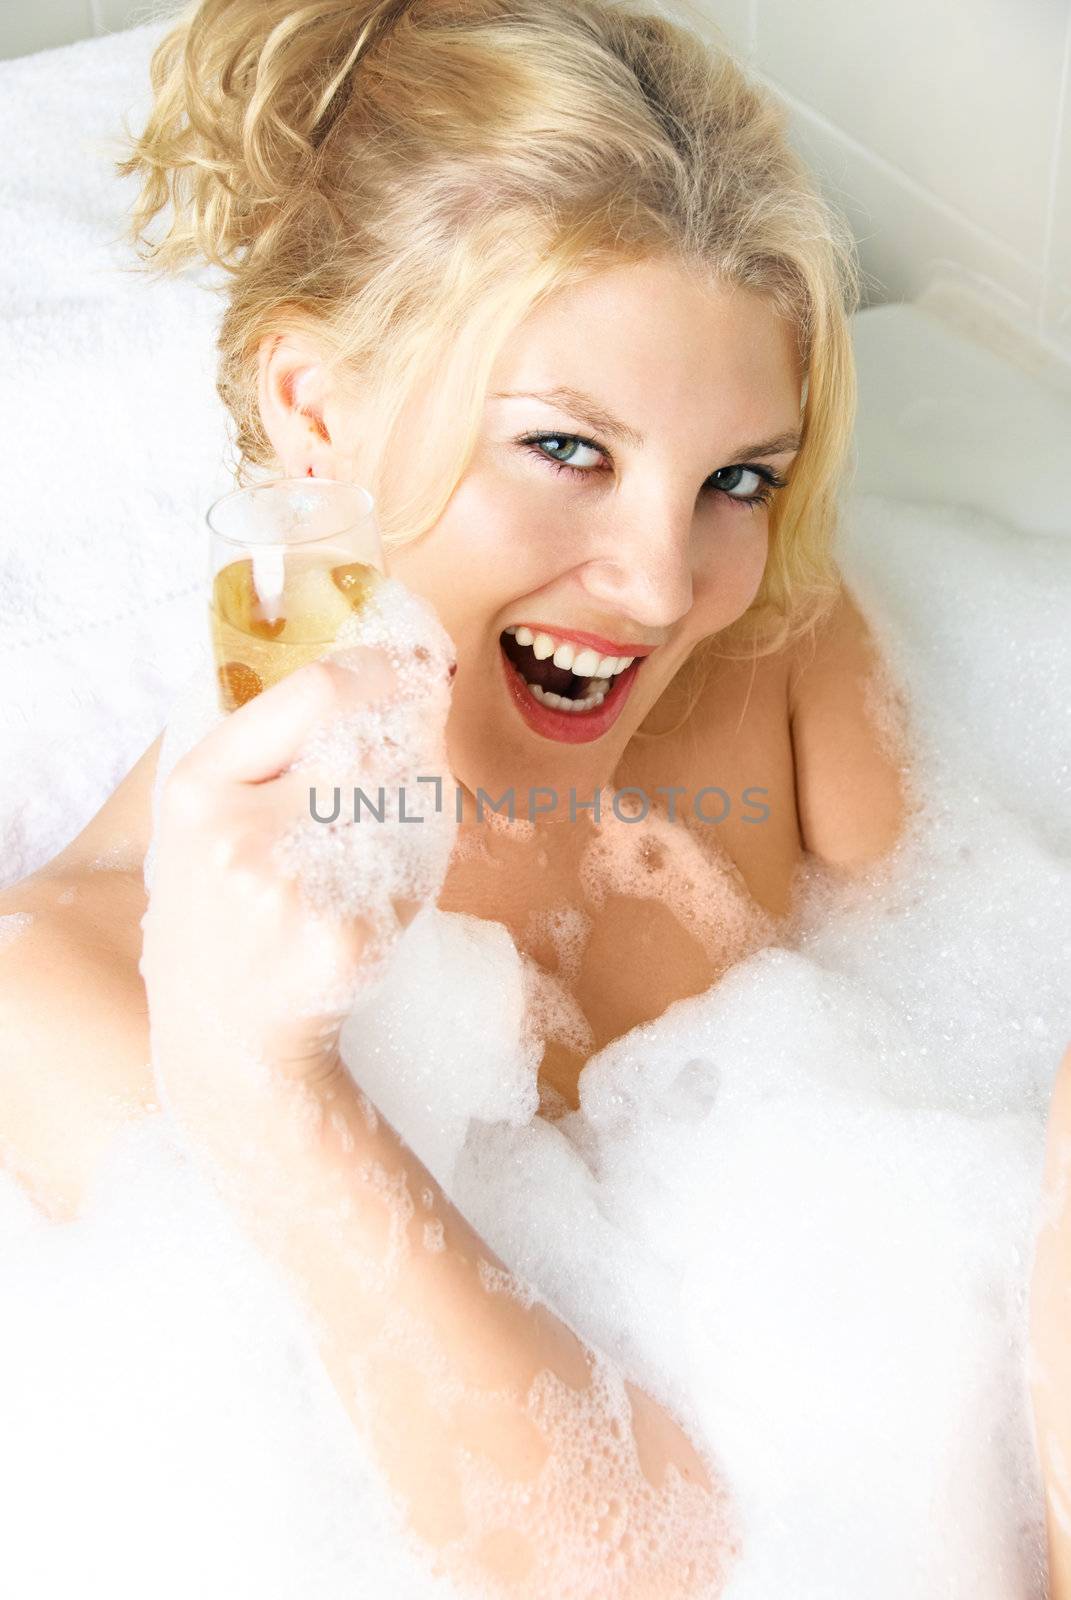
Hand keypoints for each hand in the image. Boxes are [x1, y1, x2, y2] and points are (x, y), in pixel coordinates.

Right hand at [139, 646, 453, 1105]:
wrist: (225, 1032)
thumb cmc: (225, 908)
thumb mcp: (211, 817)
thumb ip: (276, 747)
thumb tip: (398, 672)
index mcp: (201, 786)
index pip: (317, 693)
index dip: (381, 672)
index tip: (411, 668)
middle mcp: (242, 832)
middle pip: (372, 744)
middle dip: (408, 737)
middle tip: (420, 737)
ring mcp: (297, 889)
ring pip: (405, 801)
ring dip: (416, 798)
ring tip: (378, 830)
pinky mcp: (349, 936)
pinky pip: (417, 866)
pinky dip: (419, 861)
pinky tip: (382, 888)